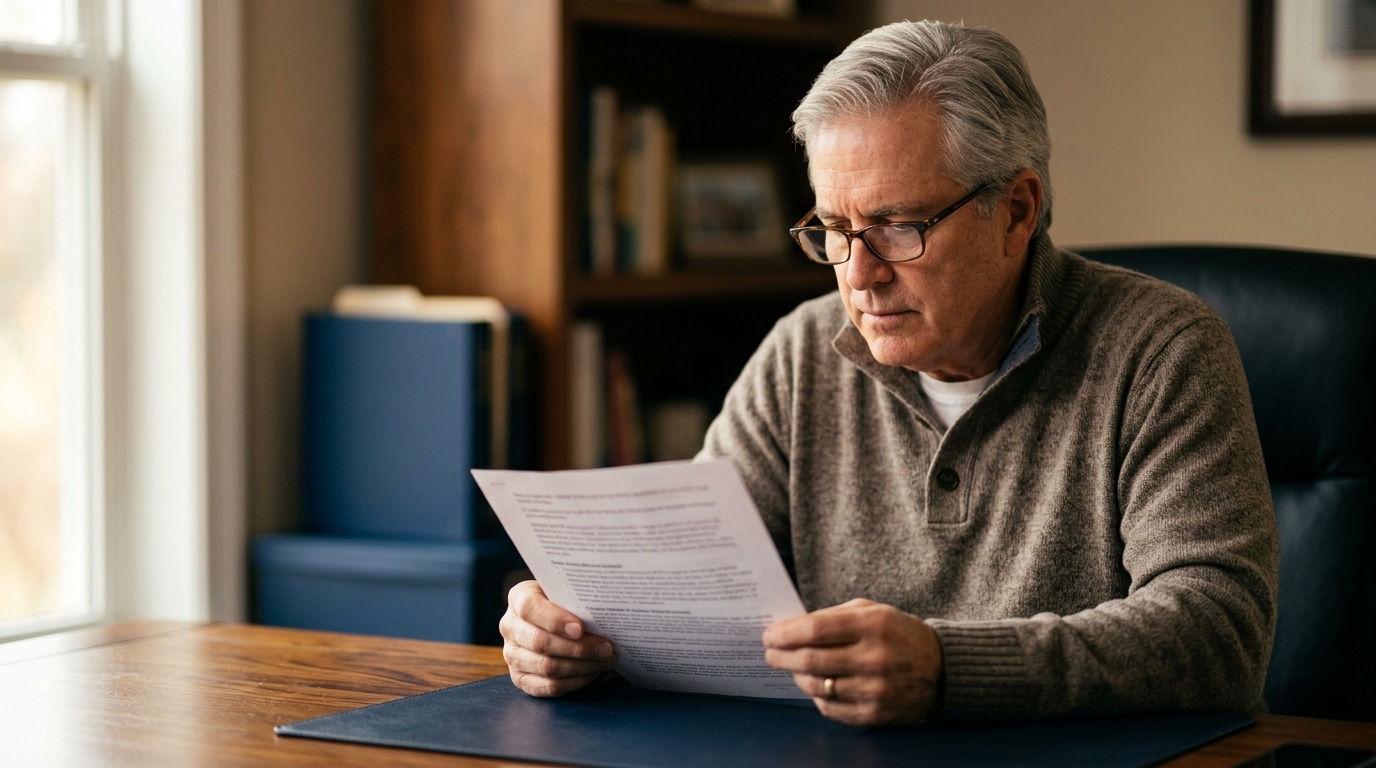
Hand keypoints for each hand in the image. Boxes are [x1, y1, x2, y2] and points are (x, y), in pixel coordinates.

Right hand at [499, 580, 616, 696]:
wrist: (552, 620)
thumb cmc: (565, 603)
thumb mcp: (566, 593)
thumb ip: (576, 599)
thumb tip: (603, 613)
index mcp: (518, 598)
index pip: (530, 608)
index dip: (554, 619)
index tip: (580, 629)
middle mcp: (510, 626)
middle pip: (540, 642)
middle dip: (578, 648)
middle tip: (606, 648)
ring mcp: (512, 655)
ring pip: (547, 667)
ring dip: (581, 666)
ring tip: (605, 660)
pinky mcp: (521, 678)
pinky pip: (549, 686)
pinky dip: (575, 682)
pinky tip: (592, 673)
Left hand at [762, 598, 942, 725]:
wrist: (941, 669)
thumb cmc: (898, 634)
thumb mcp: (872, 611)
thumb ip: (833, 616)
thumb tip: (790, 627)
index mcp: (872, 625)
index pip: (815, 629)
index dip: (785, 633)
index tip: (769, 635)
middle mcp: (874, 658)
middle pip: (810, 660)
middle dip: (782, 657)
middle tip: (770, 654)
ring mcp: (875, 689)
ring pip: (817, 686)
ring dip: (796, 677)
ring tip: (792, 668)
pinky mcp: (875, 714)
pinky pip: (830, 708)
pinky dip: (816, 697)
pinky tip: (815, 686)